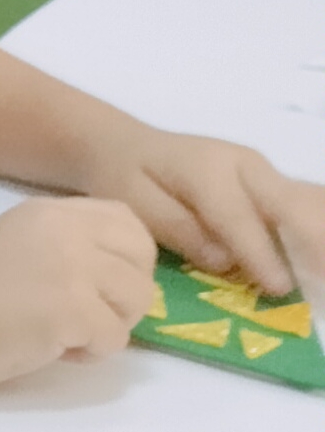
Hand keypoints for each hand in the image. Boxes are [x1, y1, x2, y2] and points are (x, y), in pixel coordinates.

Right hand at [0, 196, 157, 388]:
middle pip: (142, 261)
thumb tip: (117, 274)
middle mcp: (68, 229)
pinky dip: (90, 353)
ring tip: (68, 334)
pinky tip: (55, 348)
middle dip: (125, 296)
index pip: (128, 223)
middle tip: (89, 316)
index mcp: (53, 211)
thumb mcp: (20, 243)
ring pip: (136, 300)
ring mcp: (73, 267)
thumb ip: (66, 244)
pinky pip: (115, 337)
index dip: (129, 259)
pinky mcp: (72, 309)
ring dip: (110, 326)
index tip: (102, 286)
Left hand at [100, 130, 324, 305]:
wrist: (126, 144)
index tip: (281, 288)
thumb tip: (223, 261)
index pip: (239, 217)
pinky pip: (303, 205)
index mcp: (209, 169)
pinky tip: (320, 260)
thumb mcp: (134, 203)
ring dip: (321, 237)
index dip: (261, 254)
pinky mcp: (270, 183)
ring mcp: (263, 172)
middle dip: (315, 242)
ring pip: (307, 202)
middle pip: (291, 204)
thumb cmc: (126, 177)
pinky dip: (316, 230)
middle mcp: (246, 165)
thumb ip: (178, 229)